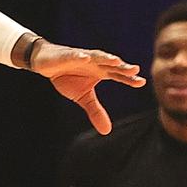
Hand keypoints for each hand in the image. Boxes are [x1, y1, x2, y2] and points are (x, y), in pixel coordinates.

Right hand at [30, 41, 145, 134]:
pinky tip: (85, 58)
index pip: (118, 75)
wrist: (45, 62)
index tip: (141, 82)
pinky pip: (74, 55)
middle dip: (121, 67)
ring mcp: (82, 57)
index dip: (129, 79)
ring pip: (96, 56)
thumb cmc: (66, 77)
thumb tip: (107, 131)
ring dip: (106, 58)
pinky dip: (80, 56)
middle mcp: (95, 63)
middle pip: (111, 65)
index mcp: (101, 72)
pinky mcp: (67, 55)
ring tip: (116, 61)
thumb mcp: (82, 97)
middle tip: (134, 70)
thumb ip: (95, 111)